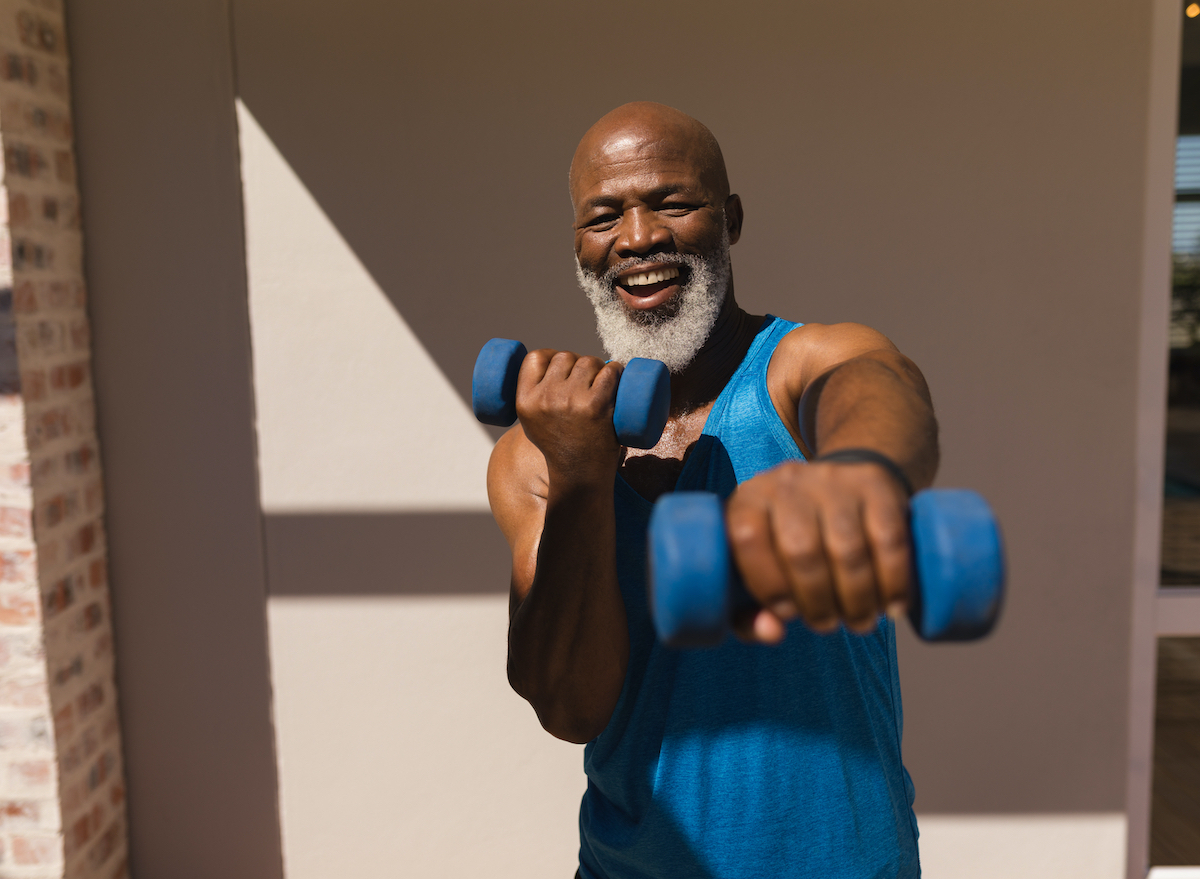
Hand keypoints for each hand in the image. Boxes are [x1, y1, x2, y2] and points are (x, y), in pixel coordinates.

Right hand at [515, 349, 624, 482]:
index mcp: (525, 401)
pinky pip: (609, 371)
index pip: (535, 358)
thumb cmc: (560, 446)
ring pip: (588, 361)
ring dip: (599, 368)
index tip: (563, 366)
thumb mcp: (532, 423)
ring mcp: (571, 401)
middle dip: (578, 364)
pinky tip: (617, 378)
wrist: (580, 474)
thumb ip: (534, 396)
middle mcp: (545, 398)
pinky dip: (617, 371)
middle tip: (588, 382)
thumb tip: (550, 362)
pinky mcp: (596, 405)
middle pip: (565, 357)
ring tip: (602, 385)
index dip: (551, 356)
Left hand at [724, 459, 912, 641]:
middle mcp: (787, 482)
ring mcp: (833, 480)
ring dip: (856, 599)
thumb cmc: (790, 544)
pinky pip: (888, 539)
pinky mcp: (875, 485)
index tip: (787, 614)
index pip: (748, 538)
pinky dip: (893, 581)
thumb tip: (771, 632)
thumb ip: (748, 612)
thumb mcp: (759, 571)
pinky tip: (892, 605)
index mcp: (750, 499)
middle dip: (817, 602)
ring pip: (847, 549)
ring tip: (859, 620)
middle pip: (801, 550)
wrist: (841, 488)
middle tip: (827, 623)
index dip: (767, 584)